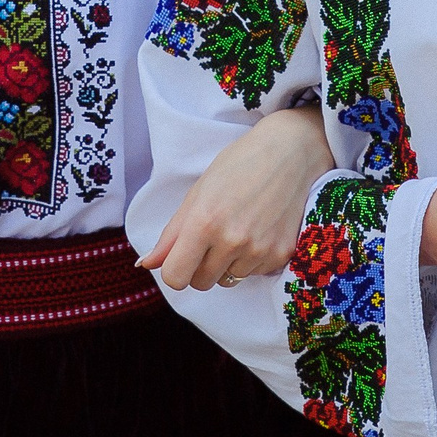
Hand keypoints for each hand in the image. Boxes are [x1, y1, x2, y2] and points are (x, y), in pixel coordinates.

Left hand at [141, 105, 334, 290]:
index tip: (181, 257)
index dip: (174, 270)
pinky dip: (251, 260)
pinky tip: (258, 230)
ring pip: (228, 280)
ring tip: (238, 230)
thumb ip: (171, 234)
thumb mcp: (198, 193)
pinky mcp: (282, 254)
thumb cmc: (239, 165)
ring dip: (227, 264)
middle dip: (199, 267)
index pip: (175, 277)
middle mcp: (231, 241)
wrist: (290, 153)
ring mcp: (259, 251)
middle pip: (201, 283)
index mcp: (203, 223)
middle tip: (210, 239)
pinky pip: (254, 273)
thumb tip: (146, 264)